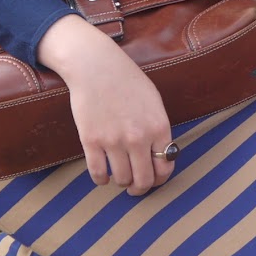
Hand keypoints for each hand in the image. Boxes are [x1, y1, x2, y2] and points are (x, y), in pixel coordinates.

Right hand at [36, 15, 174, 195]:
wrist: (97, 67)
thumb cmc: (128, 81)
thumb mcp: (154, 103)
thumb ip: (159, 130)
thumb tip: (161, 156)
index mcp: (159, 128)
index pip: (165, 168)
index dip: (159, 180)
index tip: (153, 179)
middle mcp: (138, 138)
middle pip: (144, 180)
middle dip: (140, 188)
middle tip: (136, 188)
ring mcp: (113, 141)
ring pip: (121, 180)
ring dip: (121, 183)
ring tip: (119, 178)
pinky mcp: (91, 141)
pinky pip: (98, 173)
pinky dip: (101, 180)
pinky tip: (103, 176)